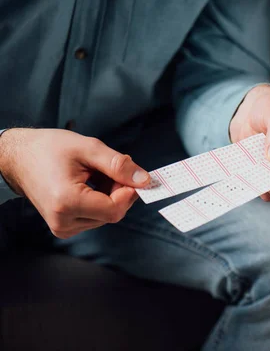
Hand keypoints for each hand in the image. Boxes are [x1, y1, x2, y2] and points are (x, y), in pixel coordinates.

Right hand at [0, 129, 150, 238]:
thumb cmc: (49, 149)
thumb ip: (118, 165)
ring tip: (93, 174)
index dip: (129, 191)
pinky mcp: (65, 227)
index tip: (131, 173)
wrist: (18, 158)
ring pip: (107, 215)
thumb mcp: (87, 148)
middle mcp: (63, 221)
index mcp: (66, 202)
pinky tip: (89, 184)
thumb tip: (144, 180)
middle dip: (119, 190)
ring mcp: (63, 227)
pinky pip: (96, 217)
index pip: (115, 209)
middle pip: (113, 213)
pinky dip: (101, 200)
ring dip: (110, 194)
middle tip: (108, 168)